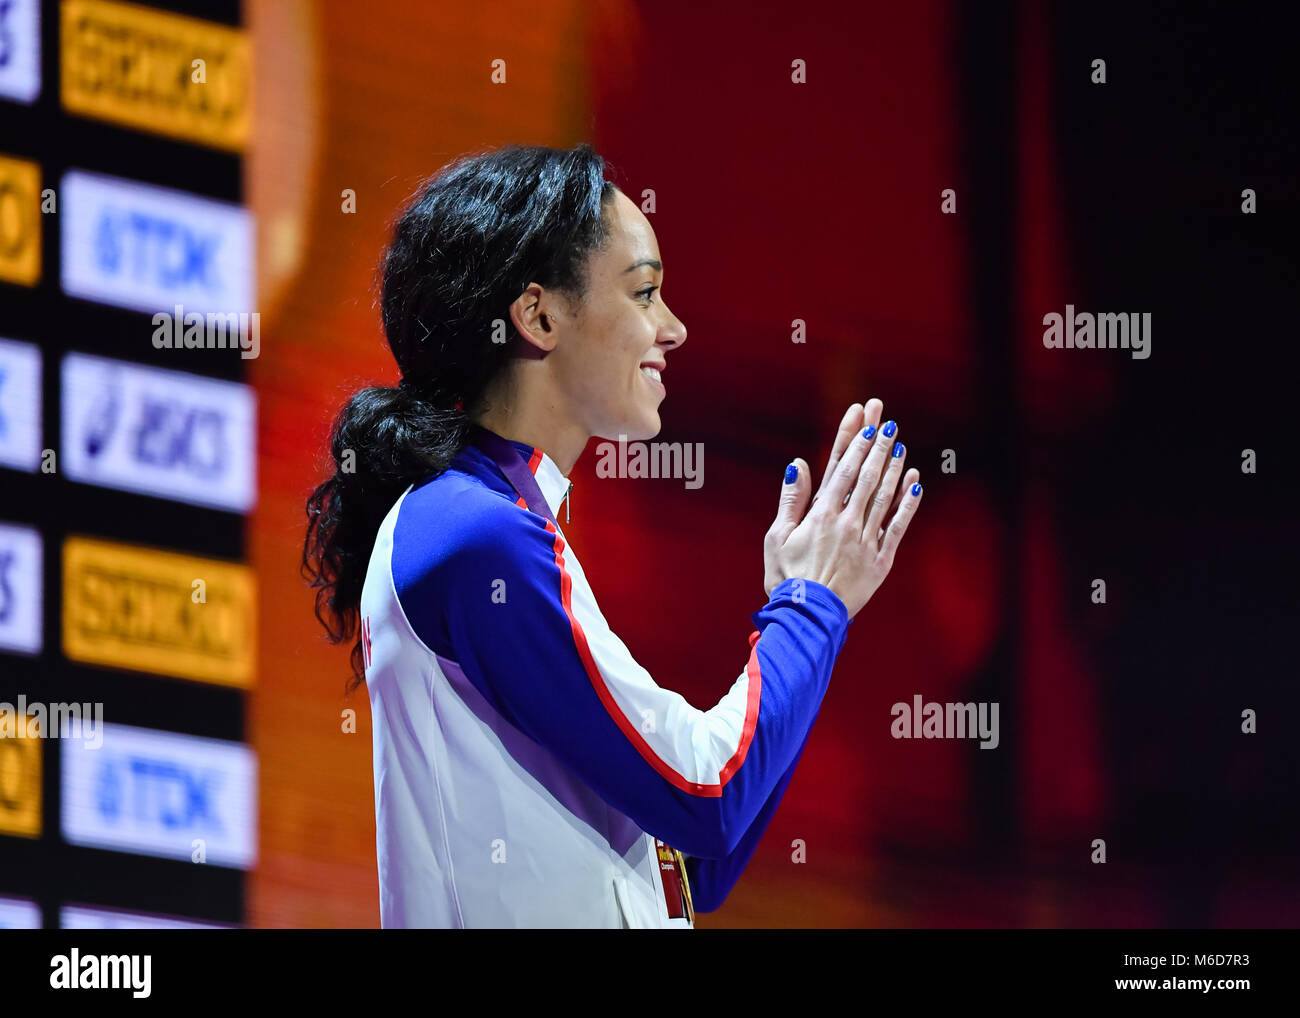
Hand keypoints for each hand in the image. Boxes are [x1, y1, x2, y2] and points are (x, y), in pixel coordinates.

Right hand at [762, 399, 921, 618]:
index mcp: (820, 514)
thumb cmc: (786, 579)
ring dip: (894, 466)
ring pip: (884, 495)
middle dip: (877, 443)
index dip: (854, 439)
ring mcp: (867, 541)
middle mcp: (847, 522)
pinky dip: (907, 502)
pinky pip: (898, 526)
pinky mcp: (881, 560)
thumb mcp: (776, 537)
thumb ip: (791, 499)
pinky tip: (915, 482)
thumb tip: (798, 464)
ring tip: (901, 443)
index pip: (841, 467)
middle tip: (888, 418)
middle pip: (866, 474)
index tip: (864, 417)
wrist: (808, 618)